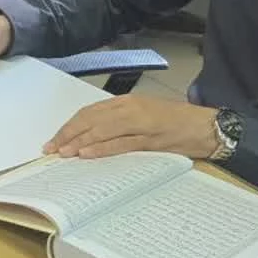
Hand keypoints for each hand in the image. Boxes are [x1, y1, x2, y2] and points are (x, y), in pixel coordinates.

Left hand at [45, 98, 219, 159]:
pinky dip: (101, 148)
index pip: (90, 112)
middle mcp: (130, 109)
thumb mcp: (143, 117)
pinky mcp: (150, 139)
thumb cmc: (175, 123)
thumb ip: (119, 123)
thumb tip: (91, 136)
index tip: (55, 139)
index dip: (70, 125)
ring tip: (63, 153)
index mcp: (127, 102)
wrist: (206, 127)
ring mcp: (140, 123)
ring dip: (79, 142)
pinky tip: (86, 155)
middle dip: (68, 134)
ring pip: (102, 130)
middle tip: (51, 148)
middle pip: (90, 119)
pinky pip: (120, 143)